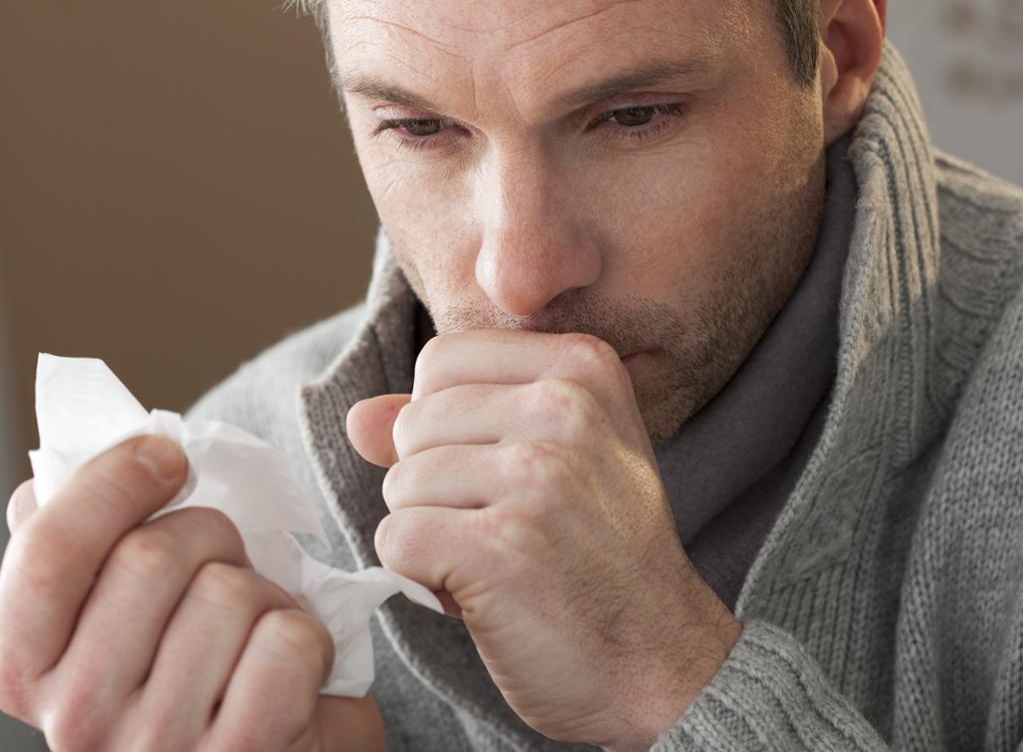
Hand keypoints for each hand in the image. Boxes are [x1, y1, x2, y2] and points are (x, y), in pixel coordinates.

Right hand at [0, 435, 383, 750]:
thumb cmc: (192, 674)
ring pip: (228, 592)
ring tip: (256, 632)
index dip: (111, 482)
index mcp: (28, 673)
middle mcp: (77, 722)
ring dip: (265, 594)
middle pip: (150, 557)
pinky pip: (287, 641)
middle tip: (224, 568)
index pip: (48, 553)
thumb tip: (47, 479)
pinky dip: (310, 638)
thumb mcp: (115, 615)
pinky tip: (295, 671)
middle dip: (209, 536)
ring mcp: (159, 746)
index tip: (165, 456)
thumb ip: (72, 549)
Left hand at [347, 331, 739, 750]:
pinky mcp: (500, 547)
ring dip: (431, 535)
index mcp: (582, 367)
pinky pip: (396, 539)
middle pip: (414, 423)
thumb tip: (359, 416)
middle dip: (434, 487)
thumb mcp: (555, 459)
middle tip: (506, 530)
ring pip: (400, 484)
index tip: (499, 473)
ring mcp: (536, 476)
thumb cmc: (602, 560)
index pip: (441, 359)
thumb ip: (456, 422)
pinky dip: (421, 578)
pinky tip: (480, 594)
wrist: (663, 662)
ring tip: (499, 563)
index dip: (443, 424)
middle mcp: (564, 406)